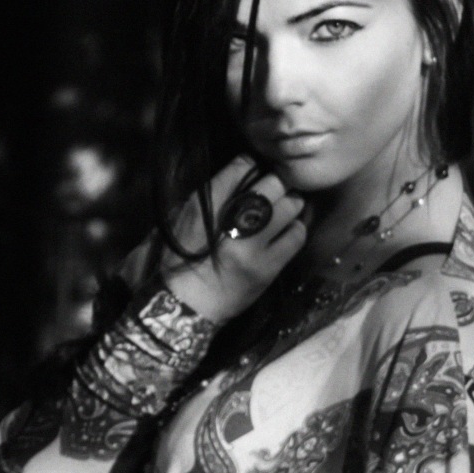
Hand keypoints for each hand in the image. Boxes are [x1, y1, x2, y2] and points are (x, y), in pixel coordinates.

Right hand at [158, 154, 309, 327]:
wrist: (184, 308)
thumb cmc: (178, 259)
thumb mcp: (181, 218)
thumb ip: (210, 194)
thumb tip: (242, 172)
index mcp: (203, 206)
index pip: (239, 168)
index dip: (249, 164)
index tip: (252, 168)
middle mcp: (230, 224)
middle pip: (271, 184)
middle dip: (276, 181)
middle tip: (275, 187)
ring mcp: (252, 248)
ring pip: (290, 207)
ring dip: (291, 202)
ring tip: (284, 206)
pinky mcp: (268, 268)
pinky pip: (296, 236)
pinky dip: (296, 227)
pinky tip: (288, 229)